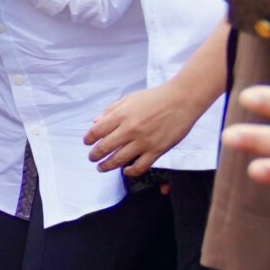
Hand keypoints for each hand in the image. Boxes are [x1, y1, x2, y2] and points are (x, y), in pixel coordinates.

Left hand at [85, 80, 206, 177]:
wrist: (182, 100)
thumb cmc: (155, 98)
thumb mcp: (129, 99)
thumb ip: (110, 110)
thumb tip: (95, 122)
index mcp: (122, 115)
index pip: (97, 131)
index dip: (89, 138)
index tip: (87, 142)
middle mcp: (130, 129)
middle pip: (104, 148)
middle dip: (94, 155)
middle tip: (92, 158)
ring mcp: (143, 141)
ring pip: (119, 160)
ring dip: (106, 166)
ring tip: (101, 167)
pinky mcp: (156, 150)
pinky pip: (140, 167)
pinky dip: (130, 172)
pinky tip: (126, 170)